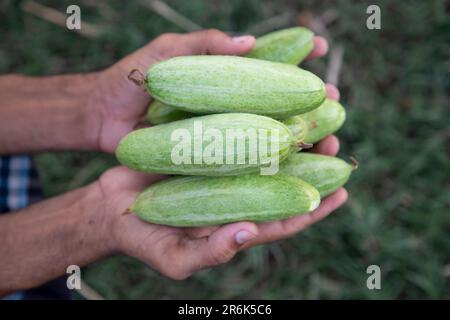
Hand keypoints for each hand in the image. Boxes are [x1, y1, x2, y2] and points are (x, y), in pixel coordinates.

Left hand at [89, 29, 328, 152]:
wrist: (100, 118)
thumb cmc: (128, 81)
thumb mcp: (165, 55)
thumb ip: (203, 45)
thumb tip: (249, 42)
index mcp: (222, 76)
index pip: (267, 63)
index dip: (294, 54)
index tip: (319, 48)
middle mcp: (228, 104)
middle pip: (280, 102)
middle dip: (312, 103)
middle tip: (336, 106)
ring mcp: (221, 131)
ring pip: (270, 135)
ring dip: (303, 138)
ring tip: (329, 142)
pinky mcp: (211, 157)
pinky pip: (245, 162)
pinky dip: (272, 166)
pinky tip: (296, 171)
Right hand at [94, 84, 345, 279]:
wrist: (110, 207)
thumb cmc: (141, 239)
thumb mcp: (173, 257)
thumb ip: (211, 253)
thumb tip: (251, 232)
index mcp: (237, 223)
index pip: (285, 218)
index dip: (314, 208)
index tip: (340, 193)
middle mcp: (237, 195)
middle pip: (282, 180)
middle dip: (312, 163)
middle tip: (333, 139)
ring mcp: (223, 171)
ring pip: (264, 153)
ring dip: (289, 134)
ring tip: (312, 114)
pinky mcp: (206, 149)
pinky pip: (236, 133)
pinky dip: (253, 119)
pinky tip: (267, 100)